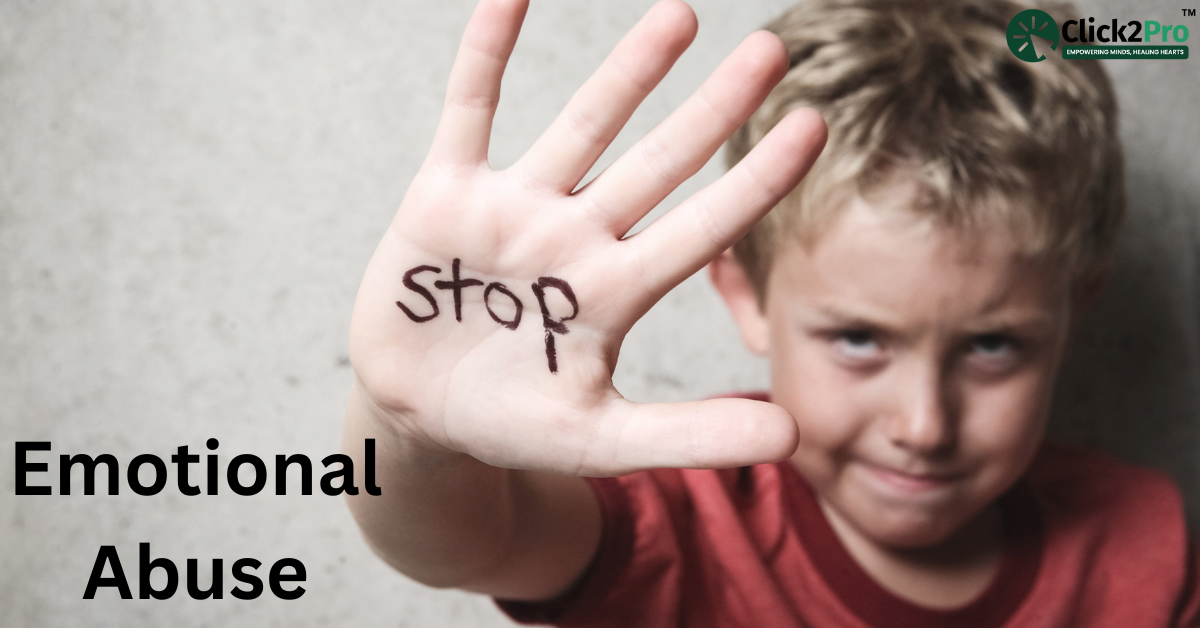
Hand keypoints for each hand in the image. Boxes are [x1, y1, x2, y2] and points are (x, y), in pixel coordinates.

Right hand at [349, 0, 825, 475]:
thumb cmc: (512, 423)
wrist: (417, 413)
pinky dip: (487, 53)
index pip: (701, 227)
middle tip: (771, 50)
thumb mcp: (599, 440)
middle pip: (656, 162)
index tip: (813, 126)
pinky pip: (470, 110)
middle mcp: (575, 238)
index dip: (754, 179)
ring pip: (581, 127)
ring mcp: (513, 211)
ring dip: (627, 72)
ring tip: (680, 15)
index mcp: (616, 292)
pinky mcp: (446, 195)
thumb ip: (687, 437)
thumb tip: (792, 439)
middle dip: (711, 110)